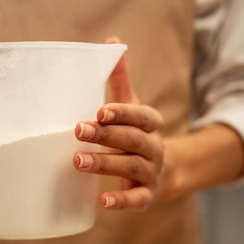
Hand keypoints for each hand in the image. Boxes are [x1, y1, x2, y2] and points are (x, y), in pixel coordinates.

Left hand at [73, 39, 180, 209]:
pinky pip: (137, 199)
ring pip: (130, 167)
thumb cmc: (137, 131)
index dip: (122, 113)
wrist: (165, 170)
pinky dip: (122, 201)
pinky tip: (103, 202)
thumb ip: (120, 78)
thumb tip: (111, 41)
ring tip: (77, 161)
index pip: (139, 115)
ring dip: (104, 164)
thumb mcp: (132, 105)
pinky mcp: (147, 195)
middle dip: (106, 135)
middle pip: (132, 140)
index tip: (100, 111)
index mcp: (151, 122)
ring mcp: (152, 172)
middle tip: (79, 130)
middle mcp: (154, 146)